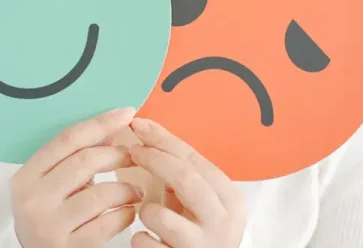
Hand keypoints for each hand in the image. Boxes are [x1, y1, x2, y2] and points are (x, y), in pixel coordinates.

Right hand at [10, 107, 143, 247]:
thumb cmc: (51, 219)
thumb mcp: (52, 186)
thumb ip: (75, 158)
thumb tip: (111, 129)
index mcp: (25, 178)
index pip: (67, 139)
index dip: (101, 123)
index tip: (126, 113)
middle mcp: (33, 201)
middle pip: (85, 161)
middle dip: (118, 155)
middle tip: (135, 157)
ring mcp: (50, 227)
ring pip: (102, 194)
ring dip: (127, 189)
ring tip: (135, 192)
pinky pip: (109, 223)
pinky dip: (125, 214)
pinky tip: (127, 213)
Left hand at [127, 118, 247, 247]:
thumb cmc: (199, 235)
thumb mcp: (200, 204)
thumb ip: (184, 178)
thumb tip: (146, 137)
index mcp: (230, 200)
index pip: (195, 160)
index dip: (164, 141)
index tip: (140, 127)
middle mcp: (223, 222)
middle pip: (185, 178)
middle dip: (154, 160)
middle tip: (132, 151)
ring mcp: (203, 246)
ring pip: (161, 215)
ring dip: (145, 210)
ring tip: (148, 215)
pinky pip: (145, 243)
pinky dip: (140, 239)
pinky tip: (148, 241)